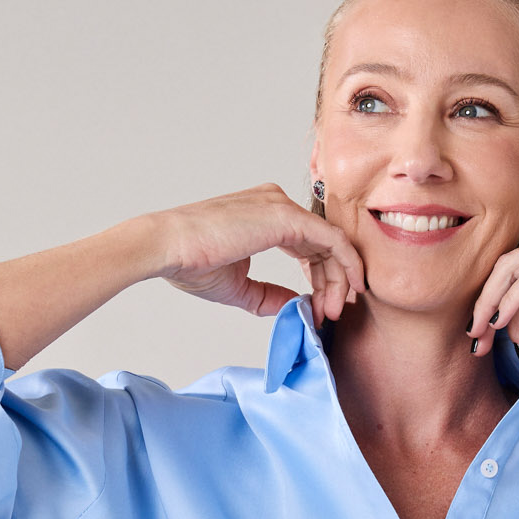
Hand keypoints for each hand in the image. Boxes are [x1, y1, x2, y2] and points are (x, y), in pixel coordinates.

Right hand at [153, 184, 366, 326]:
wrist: (169, 248)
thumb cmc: (191, 262)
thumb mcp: (240, 286)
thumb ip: (270, 295)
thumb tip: (295, 307)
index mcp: (266, 214)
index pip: (309, 246)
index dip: (320, 280)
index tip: (320, 310)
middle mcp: (277, 204)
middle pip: (323, 245)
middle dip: (333, 283)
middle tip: (331, 314)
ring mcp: (283, 206)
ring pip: (331, 243)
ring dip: (339, 280)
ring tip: (332, 311)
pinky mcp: (287, 217)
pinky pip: (332, 240)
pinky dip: (347, 264)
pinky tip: (350, 287)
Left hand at [469, 218, 518, 356]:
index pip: (517, 275)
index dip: (499, 307)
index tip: (491, 340)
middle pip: (504, 269)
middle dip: (484, 306)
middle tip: (474, 341)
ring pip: (511, 270)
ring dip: (493, 305)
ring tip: (482, 336)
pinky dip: (514, 300)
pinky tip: (505, 322)